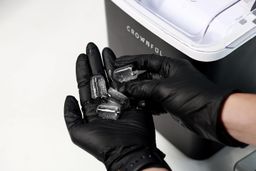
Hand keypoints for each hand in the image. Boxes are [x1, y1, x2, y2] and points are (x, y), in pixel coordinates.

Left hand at [64, 43, 170, 170]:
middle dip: (94, 62)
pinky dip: (124, 71)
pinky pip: (128, 82)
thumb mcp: (78, 133)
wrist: (129, 150)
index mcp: (92, 109)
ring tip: (104, 50)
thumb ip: (71, 115)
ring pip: (112, 77)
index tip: (82, 57)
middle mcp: (105, 103)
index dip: (83, 70)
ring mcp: (119, 100)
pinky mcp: (133, 100)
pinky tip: (121, 62)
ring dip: (108, 63)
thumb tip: (68, 99)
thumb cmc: (104, 145)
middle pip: (98, 77)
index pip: (86, 85)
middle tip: (92, 47)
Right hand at [115, 54, 244, 146]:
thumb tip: (129, 88)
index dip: (131, 62)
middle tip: (120, 83)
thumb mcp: (164, 89)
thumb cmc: (198, 97)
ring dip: (138, 93)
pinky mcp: (172, 103)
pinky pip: (154, 101)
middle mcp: (171, 77)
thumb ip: (143, 88)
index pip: (146, 60)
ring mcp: (171, 90)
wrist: (211, 115)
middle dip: (133, 80)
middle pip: (146, 76)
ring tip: (126, 96)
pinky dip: (146, 104)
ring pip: (149, 90)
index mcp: (171, 66)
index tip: (119, 64)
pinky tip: (139, 105)